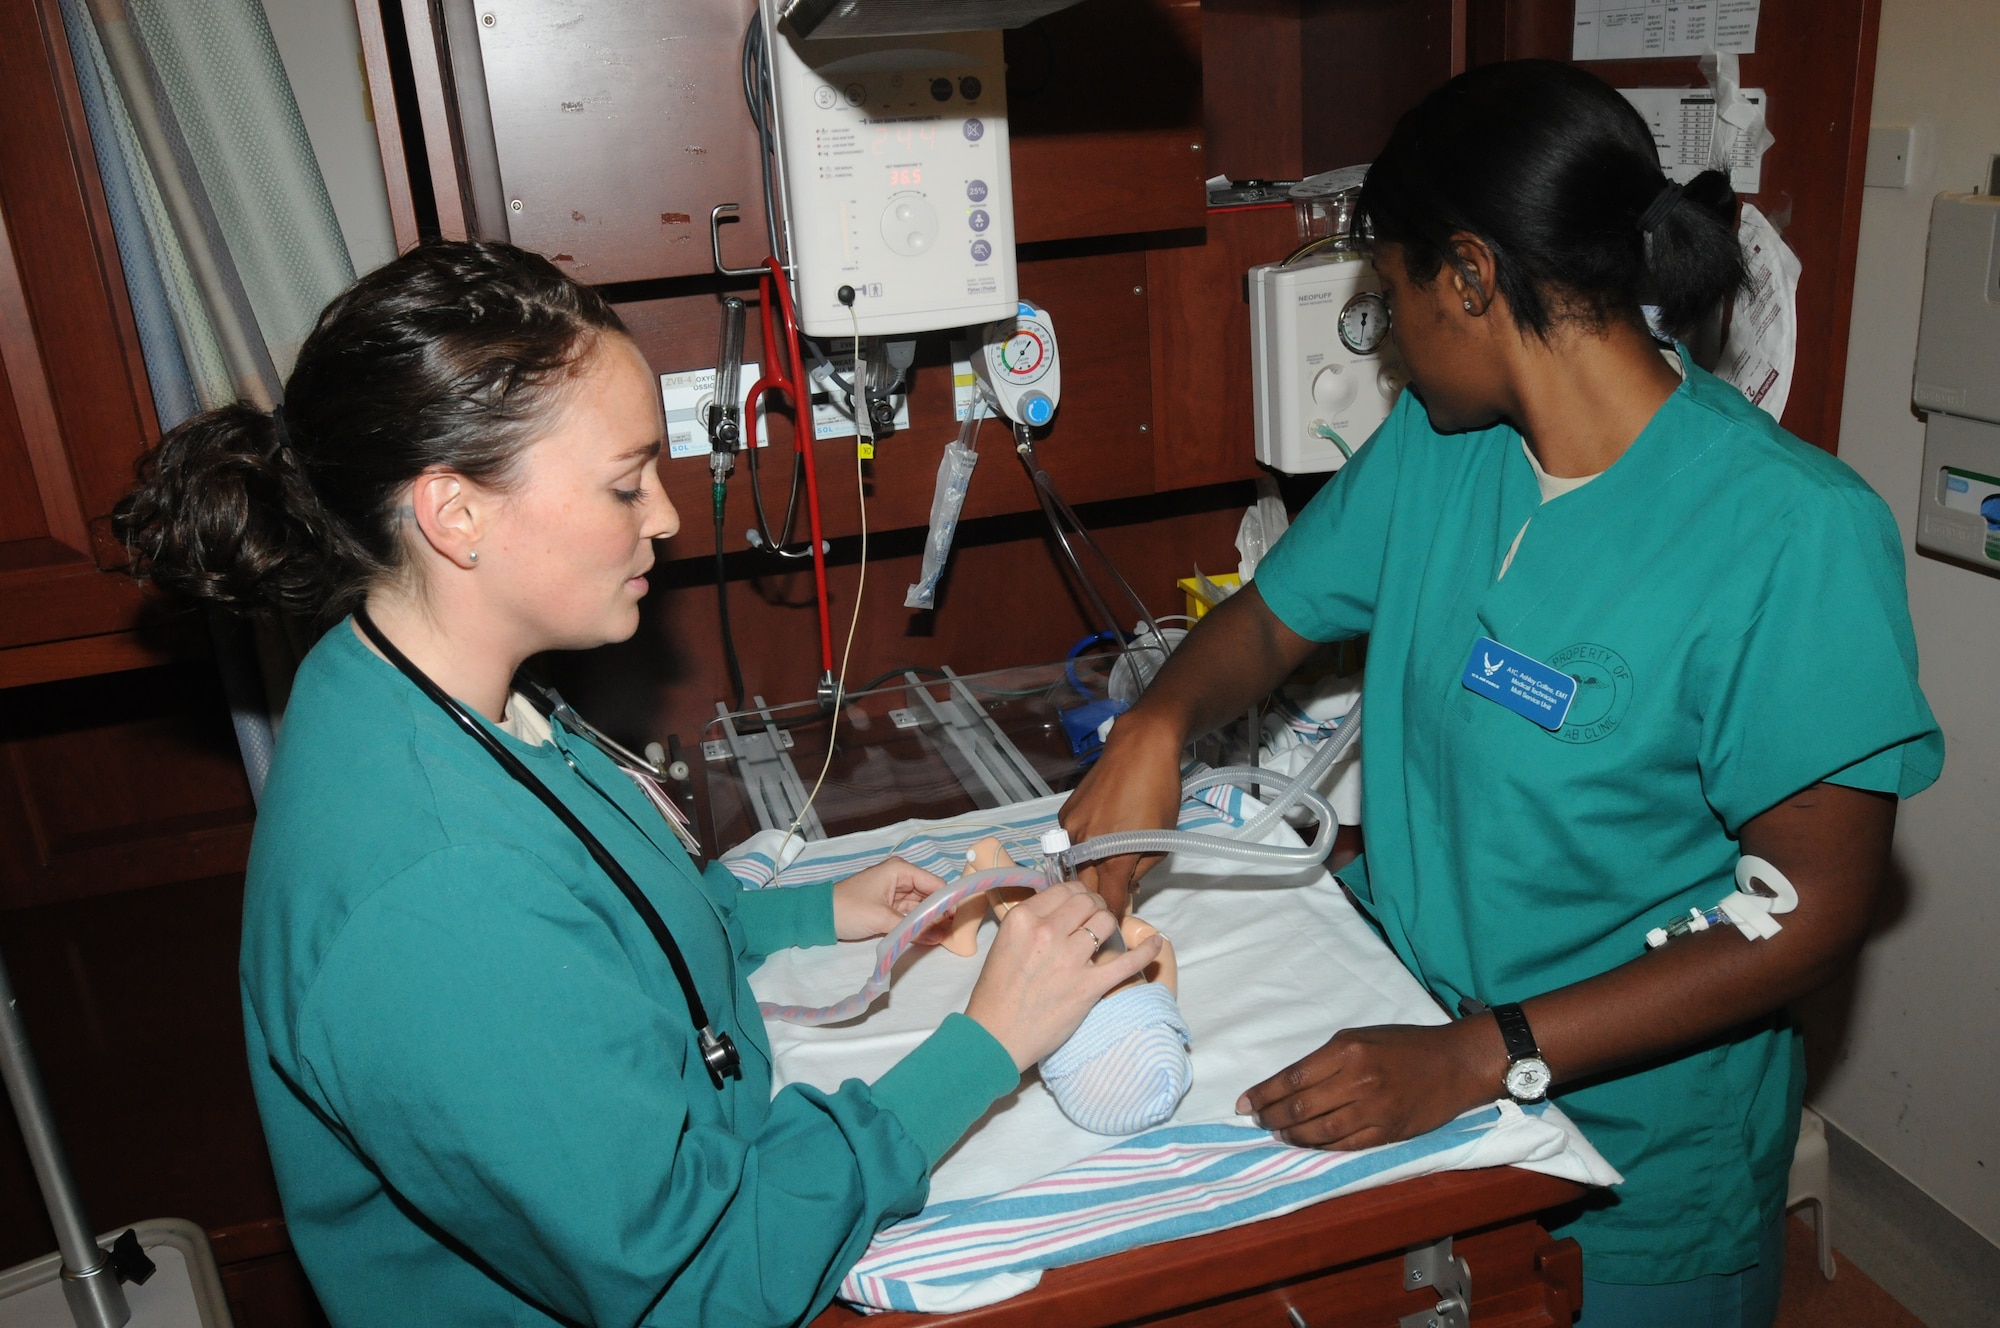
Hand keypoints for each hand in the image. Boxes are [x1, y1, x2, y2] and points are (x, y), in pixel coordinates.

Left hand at [831, 857, 948, 941]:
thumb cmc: (849, 909)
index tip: (959, 921)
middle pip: (931, 896)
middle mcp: (902, 878)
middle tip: (954, 934)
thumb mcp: (882, 918)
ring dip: (931, 922)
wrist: (819, 918)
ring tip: (945, 938)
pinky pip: (912, 916)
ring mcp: (896, 893)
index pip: (935, 884)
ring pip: (923, 907)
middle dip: (941, 914)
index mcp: (900, 870)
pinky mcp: (890, 907)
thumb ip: (912, 928)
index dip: (948, 901)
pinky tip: (931, 938)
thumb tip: (941, 936)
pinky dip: (919, 926)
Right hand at [964, 881, 1165, 1070]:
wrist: (996, 1036)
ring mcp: (1071, 960)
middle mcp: (1048, 933)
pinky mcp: (1089, 986)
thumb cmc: (996, 993)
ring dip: (1110, 927)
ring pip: (1106, 924)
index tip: (1082, 904)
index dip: (1078, 895)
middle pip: (1088, 904)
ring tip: (1107, 936)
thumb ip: (1032, 922)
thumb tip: (1062, 909)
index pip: (1064, 890)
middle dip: (1096, 907)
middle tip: (1095, 918)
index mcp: (1023, 919)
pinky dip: (1147, 950)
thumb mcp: (1005, 943)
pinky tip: (1157, 941)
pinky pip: (1128, 962)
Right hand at [1057, 713, 1185, 914]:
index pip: (1107, 903)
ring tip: (1104, 874)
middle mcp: (1085, 845)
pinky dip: (1081, 851)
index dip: (1112, 918)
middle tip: (1110, 904)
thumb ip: (1140, 871)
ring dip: (1087, 876)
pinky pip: (1069, 844)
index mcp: (1114, 856)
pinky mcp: (1064, 814)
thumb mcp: (1161, 840)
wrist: (1139, 747)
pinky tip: (1097, 843)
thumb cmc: (1159, 793)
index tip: (1117, 929)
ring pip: (1074, 866)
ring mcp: (1070, 829)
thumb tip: (1126, 888)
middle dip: (1097, 900)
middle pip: (1085, 889)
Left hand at [1235, 1018, 1507, 1150]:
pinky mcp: (1387, 1132)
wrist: (1453, 1063)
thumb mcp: (1360, 1036)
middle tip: (1258, 1120)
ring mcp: (1373, 1110)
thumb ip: (1326, 1059)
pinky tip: (1307, 1143)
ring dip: (1292, 1135)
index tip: (1243, 1103)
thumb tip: (1289, 1083)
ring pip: (1319, 1131)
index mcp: (1346, 1050)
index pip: (1292, 1078)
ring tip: (1278, 1133)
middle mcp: (1357, 1080)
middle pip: (1300, 1107)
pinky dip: (1320, 1146)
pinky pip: (1345, 1145)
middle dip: (1272, 1116)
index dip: (1263, 1094)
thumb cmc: (1404, 1045)